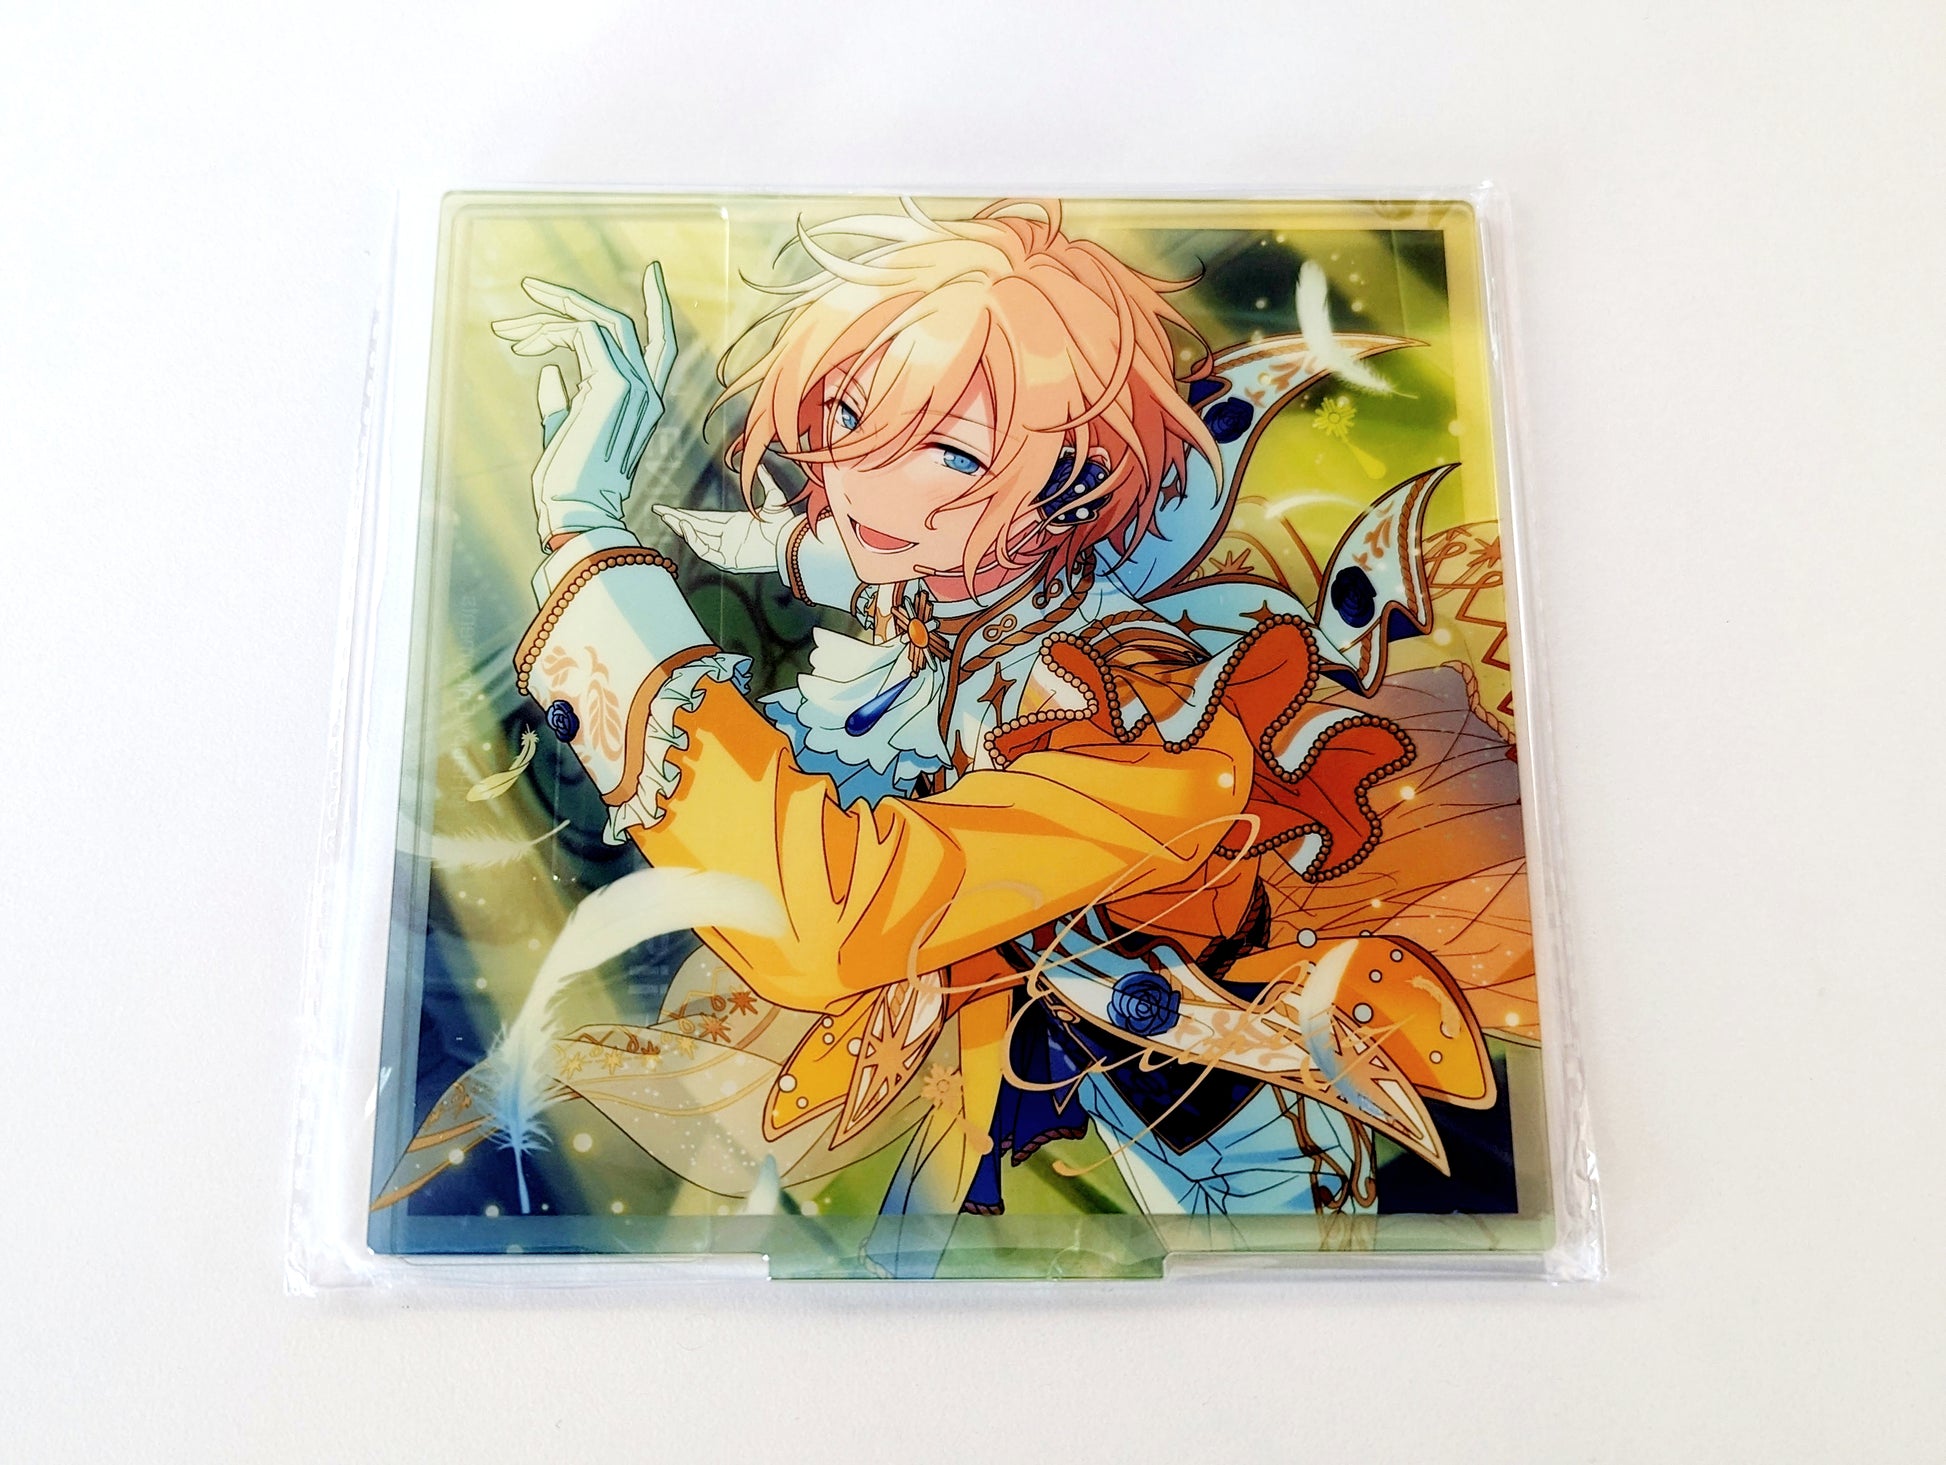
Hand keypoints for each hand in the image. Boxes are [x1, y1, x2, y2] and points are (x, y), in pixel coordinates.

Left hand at [491, 264, 677, 544]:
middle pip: (621, 323)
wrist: (576, 513)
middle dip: (573, 301)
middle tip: (530, 287)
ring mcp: (635, 386)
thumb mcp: (563, 433)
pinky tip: (520, 345)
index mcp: (642, 405)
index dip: (657, 308)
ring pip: (599, 321)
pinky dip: (546, 331)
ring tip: (507, 329)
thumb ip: (561, 401)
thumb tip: (547, 372)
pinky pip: (581, 333)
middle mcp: (647, 392)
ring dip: (547, 315)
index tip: (652, 272)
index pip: (660, 346)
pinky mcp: (615, 383)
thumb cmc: (568, 485)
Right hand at [653, 464, 796, 573]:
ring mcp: (727, 551)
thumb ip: (766, 481)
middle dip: (676, 520)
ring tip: (669, 517)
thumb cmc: (785, 524)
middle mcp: (727, 538)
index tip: (668, 509)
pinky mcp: (729, 562)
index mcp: (734, 525)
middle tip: (658, 511)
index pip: (703, 519)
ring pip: (698, 539)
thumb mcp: (774, 498)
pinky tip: (686, 528)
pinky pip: (706, 552)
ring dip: (683, 528)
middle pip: (695, 528)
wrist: (791, 541)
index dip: (685, 514)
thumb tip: (761, 465)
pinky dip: (695, 541)